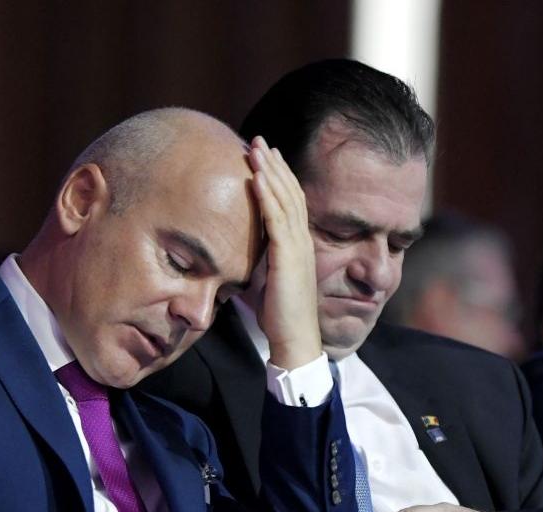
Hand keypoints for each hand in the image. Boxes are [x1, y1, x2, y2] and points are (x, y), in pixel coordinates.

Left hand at [246, 136, 320, 370]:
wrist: (295, 339)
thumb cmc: (279, 314)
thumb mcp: (266, 279)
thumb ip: (259, 260)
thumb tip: (240, 250)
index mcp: (298, 245)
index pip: (290, 202)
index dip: (279, 177)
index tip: (264, 157)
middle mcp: (302, 240)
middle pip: (290, 193)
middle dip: (274, 165)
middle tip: (259, 140)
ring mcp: (298, 247)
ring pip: (285, 200)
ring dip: (270, 171)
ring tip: (256, 148)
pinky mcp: (288, 256)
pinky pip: (278, 219)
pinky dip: (268, 196)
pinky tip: (258, 177)